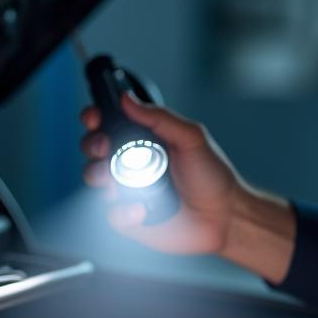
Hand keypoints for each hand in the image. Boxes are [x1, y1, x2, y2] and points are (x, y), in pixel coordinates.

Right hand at [80, 92, 244, 254]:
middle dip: (91, 144)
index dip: (95, 118)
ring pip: (94, 178)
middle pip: (94, 148)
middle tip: (104, 147)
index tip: (94, 118)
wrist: (225, 216)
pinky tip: (141, 210)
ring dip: (97, 175)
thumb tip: (128, 99)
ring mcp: (128, 189)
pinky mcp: (130, 217)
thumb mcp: (192, 138)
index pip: (110, 123)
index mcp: (145, 139)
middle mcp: (131, 162)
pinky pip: (111, 213)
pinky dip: (121, 211)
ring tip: (115, 180)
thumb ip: (160, 118)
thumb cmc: (212, 176)